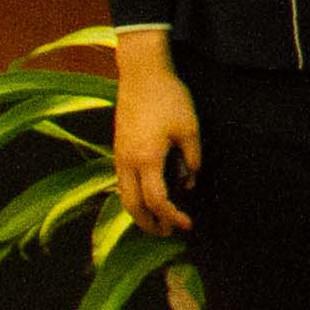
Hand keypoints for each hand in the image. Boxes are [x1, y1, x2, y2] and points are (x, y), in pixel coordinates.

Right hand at [110, 37, 198, 237]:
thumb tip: (189, 183)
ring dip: (139, 212)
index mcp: (146, 160)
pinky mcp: (118, 149)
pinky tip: (147, 197)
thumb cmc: (169, 99)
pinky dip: (133, 197)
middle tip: (167, 233)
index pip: (157, 200)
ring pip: (123, 196)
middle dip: (148, 224)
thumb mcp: (190, 128)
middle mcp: (127, 163)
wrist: (141, 75)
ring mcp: (119, 156)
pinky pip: (122, 183)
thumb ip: (191, 159)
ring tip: (157, 221)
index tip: (186, 225)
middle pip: (132, 206)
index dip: (171, 216)